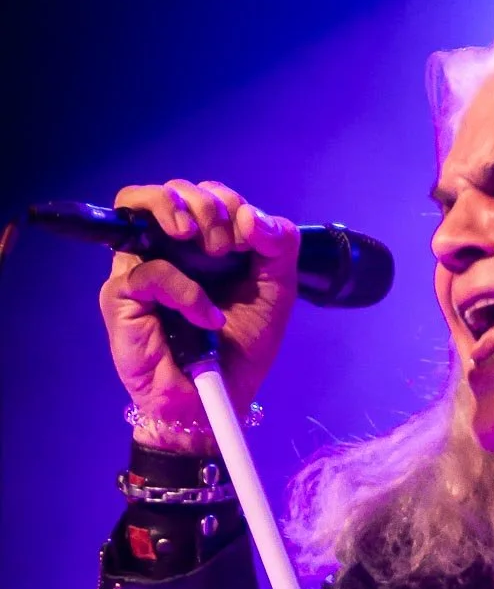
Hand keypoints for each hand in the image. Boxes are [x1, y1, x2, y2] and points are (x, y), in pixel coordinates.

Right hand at [99, 178, 298, 450]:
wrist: (220, 399)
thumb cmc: (241, 347)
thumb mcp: (275, 290)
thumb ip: (276, 245)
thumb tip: (249, 214)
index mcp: (203, 242)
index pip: (206, 193)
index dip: (229, 202)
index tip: (250, 240)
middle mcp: (167, 246)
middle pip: (174, 189)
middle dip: (210, 205)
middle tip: (228, 246)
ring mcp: (140, 266)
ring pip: (139, 202)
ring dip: (182, 210)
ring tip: (209, 244)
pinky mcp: (123, 295)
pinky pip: (150, 270)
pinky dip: (185, 291)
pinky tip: (206, 317)